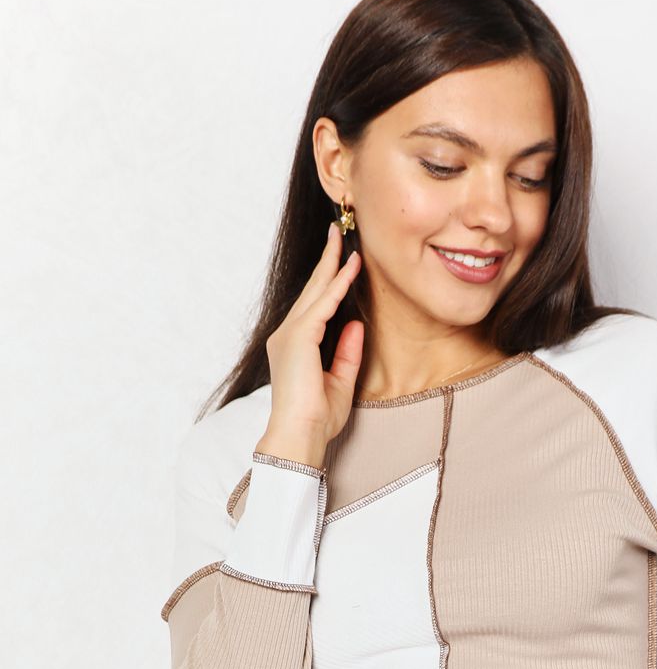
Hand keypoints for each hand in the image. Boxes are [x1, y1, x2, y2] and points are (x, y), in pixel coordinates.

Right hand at [261, 226, 364, 452]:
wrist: (300, 436)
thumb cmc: (316, 419)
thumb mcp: (340, 381)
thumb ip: (347, 352)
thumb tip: (355, 324)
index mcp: (295, 347)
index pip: (315, 306)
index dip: (329, 280)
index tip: (343, 259)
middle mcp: (288, 336)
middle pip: (311, 290)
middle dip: (326, 260)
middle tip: (338, 232)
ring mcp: (289, 336)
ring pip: (315, 292)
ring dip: (331, 264)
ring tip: (344, 240)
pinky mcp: (298, 339)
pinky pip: (322, 306)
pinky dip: (337, 286)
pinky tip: (350, 269)